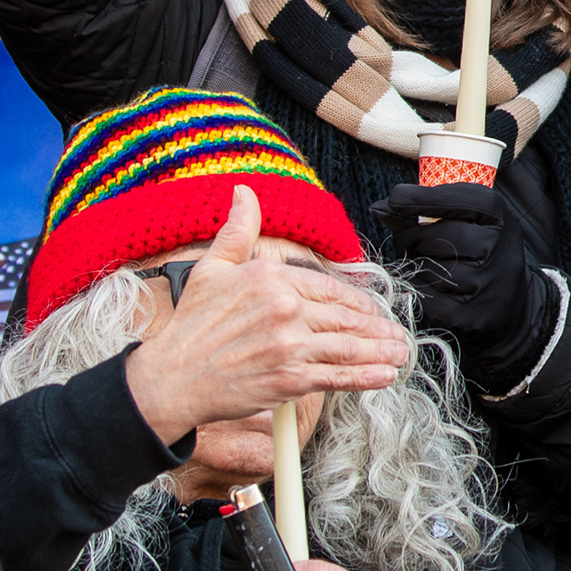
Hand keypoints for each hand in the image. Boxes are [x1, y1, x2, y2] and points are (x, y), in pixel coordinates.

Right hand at [126, 190, 407, 446]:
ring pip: (347, 347)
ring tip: (398, 355)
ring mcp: (289, 345)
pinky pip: (336, 376)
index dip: (356, 302)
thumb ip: (237, 231)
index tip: (370, 312)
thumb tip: (243, 192)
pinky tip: (383, 376)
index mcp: (271, 278)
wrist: (172, 377)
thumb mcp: (212, 268)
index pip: (328, 288)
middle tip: (395, 336)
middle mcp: (285, 309)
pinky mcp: (289, 379)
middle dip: (375, 328)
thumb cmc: (191, 326)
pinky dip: (365, 377)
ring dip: (379, 352)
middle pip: (344, 317)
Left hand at [378, 180, 548, 378]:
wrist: (511, 301)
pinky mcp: (466, 314)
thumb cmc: (484, 249)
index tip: (395, 197)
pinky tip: (435, 282)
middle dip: (411, 236)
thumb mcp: (475, 217)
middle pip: (430, 236)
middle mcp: (493, 247)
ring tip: (431, 261)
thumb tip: (380, 208)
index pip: (453, 200)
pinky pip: (423, 291)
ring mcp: (481, 283)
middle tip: (412, 239)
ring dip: (417, 262)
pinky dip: (421, 284)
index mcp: (496, 215)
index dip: (419, 199)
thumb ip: (435, 206)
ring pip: (424, 265)